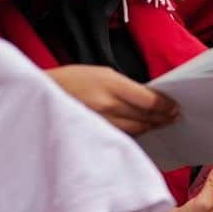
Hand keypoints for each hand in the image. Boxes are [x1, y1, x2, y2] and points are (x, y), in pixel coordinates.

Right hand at [49, 65, 178, 134]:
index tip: (175, 107)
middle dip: (163, 118)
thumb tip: (151, 99)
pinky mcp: (95, 136)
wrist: (37, 96)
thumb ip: (126, 87)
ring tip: (162, 124)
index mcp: (110, 84)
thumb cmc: (67, 81)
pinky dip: (135, 134)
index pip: (150, 101)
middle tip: (174, 117)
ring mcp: (101, 123)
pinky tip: (142, 130)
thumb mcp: (100, 73)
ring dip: (151, 127)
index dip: (166, 106)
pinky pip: (122, 137)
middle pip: (146, 118)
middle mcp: (107, 105)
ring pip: (137, 130)